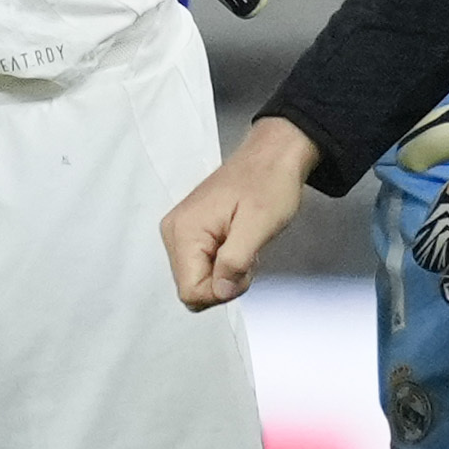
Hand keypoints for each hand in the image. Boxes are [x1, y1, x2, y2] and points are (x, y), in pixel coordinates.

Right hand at [163, 117, 318, 312]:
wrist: (273, 156)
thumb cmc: (269, 183)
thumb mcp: (258, 225)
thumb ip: (235, 262)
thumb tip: (220, 291)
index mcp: (185, 231)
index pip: (190, 291)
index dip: (222, 291)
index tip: (244, 268)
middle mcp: (174, 231)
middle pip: (191, 287)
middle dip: (224, 282)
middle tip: (247, 255)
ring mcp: (181, 231)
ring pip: (198, 279)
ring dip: (226, 273)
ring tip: (244, 245)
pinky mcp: (191, 231)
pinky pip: (203, 265)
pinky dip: (224, 263)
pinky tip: (237, 242)